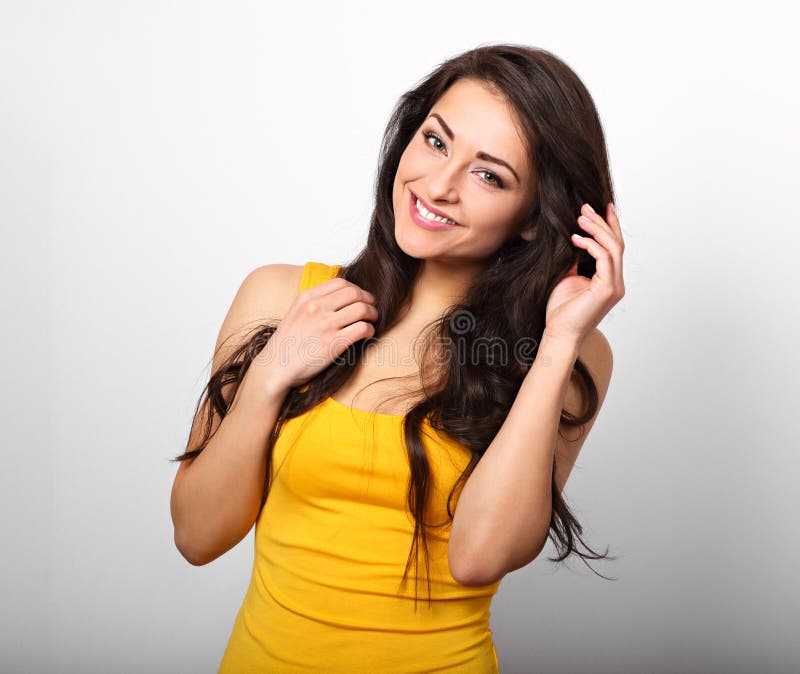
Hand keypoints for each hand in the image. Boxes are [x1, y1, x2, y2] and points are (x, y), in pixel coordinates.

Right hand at [250, 277, 378, 391]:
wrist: (275, 368)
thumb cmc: (286, 344)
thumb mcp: (295, 313)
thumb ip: (314, 302)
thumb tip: (339, 297)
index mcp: (306, 297)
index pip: (341, 283)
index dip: (357, 289)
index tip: (361, 298)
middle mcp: (316, 308)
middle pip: (355, 293)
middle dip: (369, 299)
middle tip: (372, 308)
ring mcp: (325, 325)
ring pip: (362, 309)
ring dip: (372, 314)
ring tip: (372, 321)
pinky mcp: (333, 343)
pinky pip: (362, 329)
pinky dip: (370, 330)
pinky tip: (367, 334)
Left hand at [544, 202, 624, 342]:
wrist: (559, 333)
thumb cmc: (561, 309)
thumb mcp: (567, 276)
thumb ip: (576, 259)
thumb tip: (574, 237)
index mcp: (609, 280)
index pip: (614, 247)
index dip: (609, 226)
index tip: (599, 207)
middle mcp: (616, 282)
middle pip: (616, 244)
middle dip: (602, 222)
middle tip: (586, 207)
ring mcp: (614, 286)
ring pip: (613, 249)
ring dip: (597, 230)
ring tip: (581, 217)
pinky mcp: (607, 290)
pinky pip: (605, 259)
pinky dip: (591, 245)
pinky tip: (576, 239)